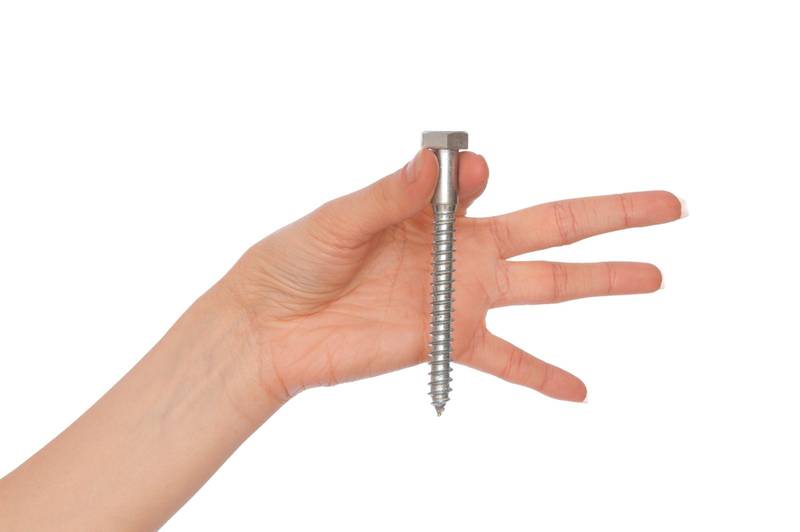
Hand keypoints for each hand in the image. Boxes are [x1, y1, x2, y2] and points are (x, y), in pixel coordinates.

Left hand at [225, 149, 681, 404]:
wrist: (273, 326)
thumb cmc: (299, 260)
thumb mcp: (344, 218)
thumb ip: (397, 194)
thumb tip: (450, 160)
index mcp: (437, 213)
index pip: (487, 184)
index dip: (482, 174)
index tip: (473, 170)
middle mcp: (461, 252)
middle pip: (553, 230)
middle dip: (613, 216)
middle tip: (668, 206)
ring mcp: (461, 297)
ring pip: (548, 287)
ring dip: (602, 282)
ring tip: (653, 278)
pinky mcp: (448, 341)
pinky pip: (507, 359)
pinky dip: (543, 375)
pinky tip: (580, 390)